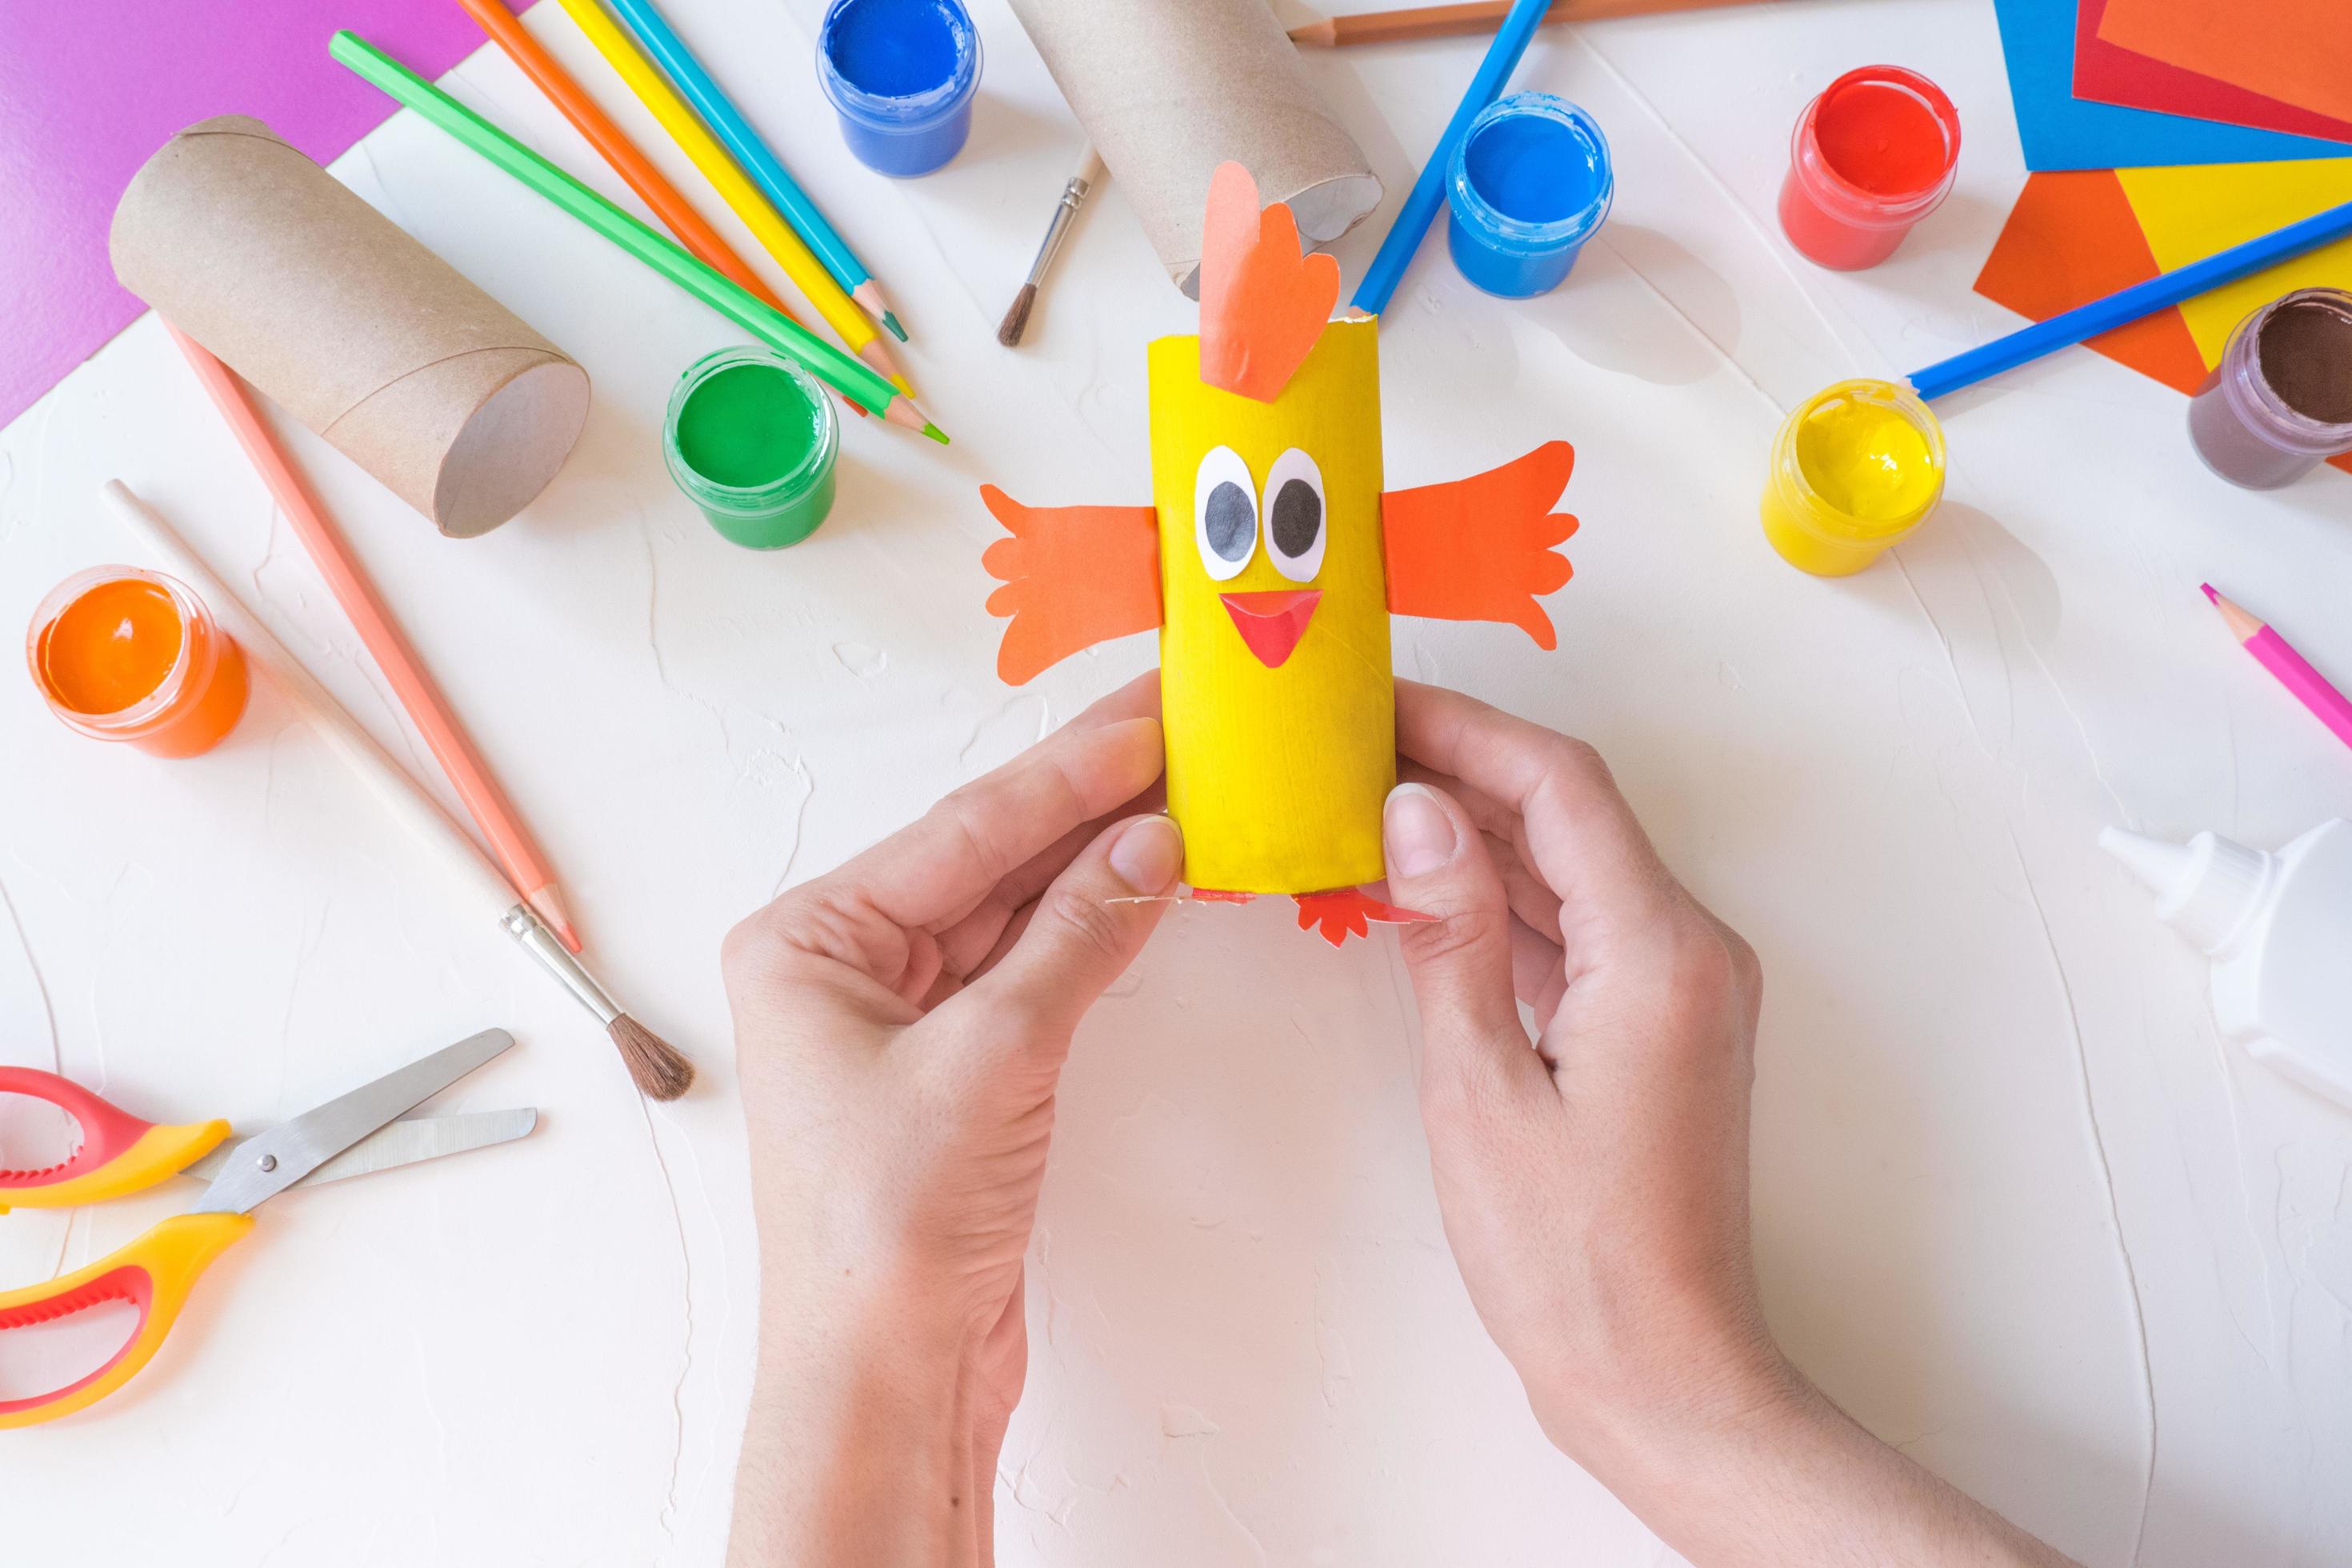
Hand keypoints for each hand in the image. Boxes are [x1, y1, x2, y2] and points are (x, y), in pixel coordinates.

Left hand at [723, 674, 1181, 1567]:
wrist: (884, 1375)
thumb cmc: (885, 1229)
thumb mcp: (990, 1058)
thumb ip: (1075, 938)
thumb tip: (1151, 843)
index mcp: (809, 942)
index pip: (962, 830)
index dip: (1066, 770)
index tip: (1147, 717)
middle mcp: (842, 966)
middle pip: (986, 858)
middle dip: (1086, 801)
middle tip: (1177, 732)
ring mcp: (898, 1016)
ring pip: (1013, 910)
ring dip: (1097, 861)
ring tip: (1184, 791)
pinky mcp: (952, 1067)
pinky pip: (1028, 967)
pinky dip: (1090, 930)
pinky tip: (1147, 881)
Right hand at [1380, 681, 2072, 1567]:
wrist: (1661, 1374)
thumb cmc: (1572, 1259)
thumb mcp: (1480, 1089)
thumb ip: (1451, 936)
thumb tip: (1416, 811)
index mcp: (1660, 954)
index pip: (1559, 786)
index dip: (1466, 729)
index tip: (1379, 703)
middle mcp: (1690, 951)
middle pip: (1570, 813)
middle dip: (1462, 768)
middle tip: (1350, 743)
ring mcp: (1681, 988)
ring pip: (1570, 867)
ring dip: (1476, 831)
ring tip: (1364, 801)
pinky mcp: (1658, 1025)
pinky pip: (1577, 927)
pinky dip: (1501, 901)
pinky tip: (1420, 889)